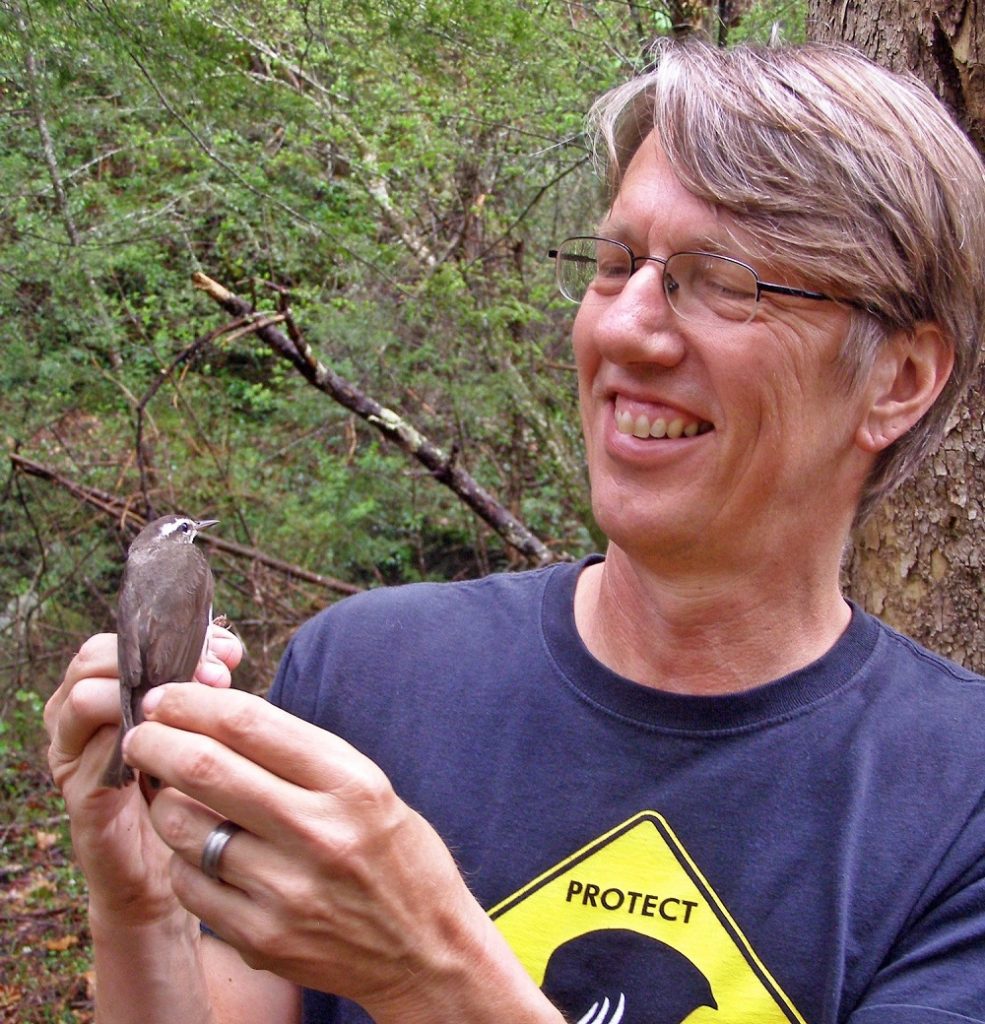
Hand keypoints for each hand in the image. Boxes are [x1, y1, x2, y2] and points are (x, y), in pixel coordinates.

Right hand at [44, 626, 241, 923]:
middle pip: (94, 657)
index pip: (124, 638)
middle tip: (215, 678)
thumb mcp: (204, 727)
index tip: (229, 652)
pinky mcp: (80, 797)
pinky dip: (135, 745)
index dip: (177, 636)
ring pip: (82, 698)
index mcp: (110, 690)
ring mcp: (74, 756)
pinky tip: (179, 753)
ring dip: (141, 695)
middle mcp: (81, 716)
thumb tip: (225, 650)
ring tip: (195, 713)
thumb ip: (207, 687)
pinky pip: (92, 758)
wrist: (179, 869)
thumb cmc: (196, 787)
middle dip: (157, 659)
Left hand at [123, 684, 545, 1021]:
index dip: (193, 703)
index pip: (251, 724)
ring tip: (171, 794)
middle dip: (156, 741)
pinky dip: (183, 859)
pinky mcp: (262, 938)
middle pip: (205, 769)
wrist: (425, 949)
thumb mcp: (367, 786)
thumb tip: (219, 718)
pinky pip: (189, 885)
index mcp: (350, 783)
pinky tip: (201, 851)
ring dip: (164, 801)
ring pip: (184, 828)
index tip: (166, 697)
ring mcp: (286, 891)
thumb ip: (300, 755)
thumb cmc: (395, 853)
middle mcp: (317, 833)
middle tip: (141, 733)